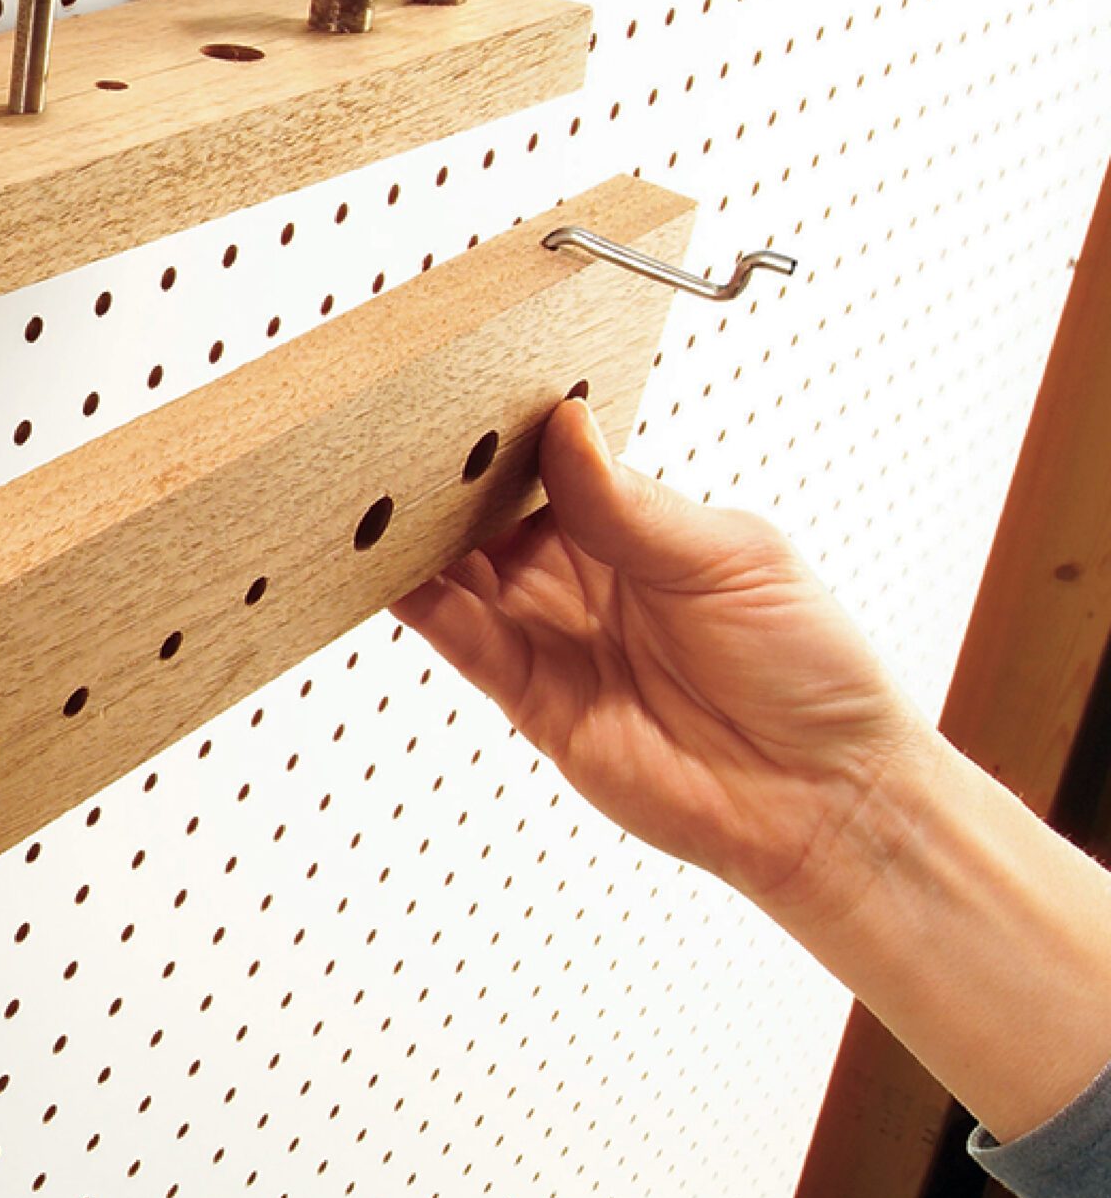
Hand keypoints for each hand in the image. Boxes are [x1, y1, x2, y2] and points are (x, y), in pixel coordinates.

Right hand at [391, 396, 935, 930]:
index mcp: (633, 522)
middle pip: (485, 514)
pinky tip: (389, 572)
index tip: (459, 399)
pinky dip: (419, 606)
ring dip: (415, 538)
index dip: (501, 434)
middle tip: (396, 442)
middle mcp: (580, 574)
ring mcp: (550, 633)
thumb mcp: (730, 559)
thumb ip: (631, 505)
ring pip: (458, 573)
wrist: (822, 798)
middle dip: (442, 480)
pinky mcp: (529, 695)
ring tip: (373, 498)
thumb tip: (568, 427)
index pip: (545, 462)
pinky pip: (461, 639)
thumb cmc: (811, 670)